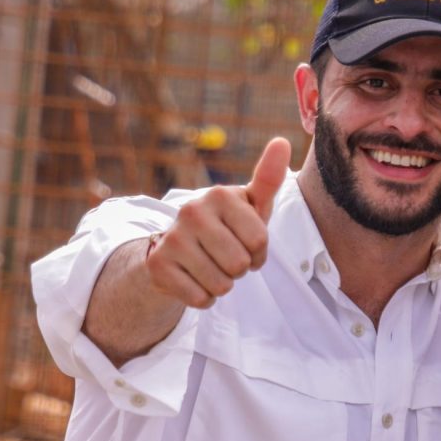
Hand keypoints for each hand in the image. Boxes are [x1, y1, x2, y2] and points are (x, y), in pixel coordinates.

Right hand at [144, 136, 291, 309]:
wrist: (174, 250)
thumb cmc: (224, 226)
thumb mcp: (249, 205)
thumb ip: (268, 179)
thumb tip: (282, 142)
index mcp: (219, 195)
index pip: (259, 241)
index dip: (259, 252)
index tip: (245, 244)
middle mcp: (192, 211)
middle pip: (240, 264)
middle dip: (240, 269)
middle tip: (225, 258)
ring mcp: (172, 238)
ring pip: (221, 284)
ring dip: (222, 284)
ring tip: (209, 267)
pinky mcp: (158, 266)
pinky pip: (200, 298)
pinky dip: (203, 297)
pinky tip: (193, 280)